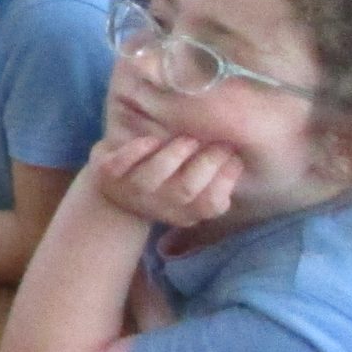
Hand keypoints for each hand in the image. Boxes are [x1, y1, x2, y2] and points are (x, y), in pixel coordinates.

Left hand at [90, 130, 242, 228]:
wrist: (112, 191)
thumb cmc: (164, 182)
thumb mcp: (191, 187)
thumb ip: (215, 178)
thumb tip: (243, 152)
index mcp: (185, 211)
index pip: (211, 205)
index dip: (225, 181)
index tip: (234, 156)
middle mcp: (159, 205)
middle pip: (186, 190)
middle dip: (206, 163)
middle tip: (216, 143)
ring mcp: (131, 190)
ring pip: (154, 176)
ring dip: (174, 154)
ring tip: (188, 140)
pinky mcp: (107, 174)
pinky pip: (121, 163)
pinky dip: (136, 150)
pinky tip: (151, 140)